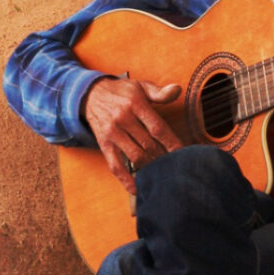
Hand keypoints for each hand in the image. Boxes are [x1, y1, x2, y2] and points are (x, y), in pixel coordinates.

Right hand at [81, 77, 182, 193]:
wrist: (91, 94)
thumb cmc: (121, 92)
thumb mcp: (140, 86)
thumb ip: (160, 92)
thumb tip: (177, 90)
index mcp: (135, 103)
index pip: (157, 128)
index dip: (171, 143)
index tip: (183, 153)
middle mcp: (123, 118)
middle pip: (148, 144)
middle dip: (164, 157)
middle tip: (177, 166)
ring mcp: (112, 132)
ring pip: (135, 156)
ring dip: (150, 167)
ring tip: (163, 173)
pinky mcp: (103, 144)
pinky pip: (115, 164)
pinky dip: (126, 179)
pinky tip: (137, 188)